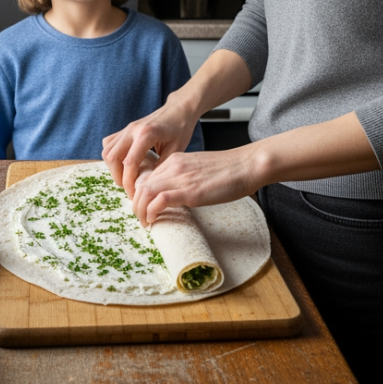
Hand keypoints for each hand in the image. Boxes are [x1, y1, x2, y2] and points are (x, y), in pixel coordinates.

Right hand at [102, 99, 199, 197]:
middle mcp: (132, 130)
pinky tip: (123, 164)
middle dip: (117, 176)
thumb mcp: (175, 151)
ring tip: (125, 177)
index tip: (134, 193)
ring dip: (112, 167)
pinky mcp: (125, 129)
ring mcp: (126, 128)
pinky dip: (112, 156)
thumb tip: (148, 186)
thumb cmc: (180, 129)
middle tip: (129, 187)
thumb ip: (161, 167)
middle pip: (112, 157)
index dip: (129, 181)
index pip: (130, 162)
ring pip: (107, 150)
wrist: (178, 110)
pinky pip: (109, 144)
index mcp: (146, 134)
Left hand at [130, 148, 264, 225]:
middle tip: (140, 218)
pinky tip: (153, 220)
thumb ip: (184, 179)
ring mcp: (180, 178)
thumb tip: (175, 197)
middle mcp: (173, 166)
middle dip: (136, 204)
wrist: (246, 165)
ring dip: (140, 210)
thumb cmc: (228, 170)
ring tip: (145, 223)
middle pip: (141, 185)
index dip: (140, 194)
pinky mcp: (190, 191)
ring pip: (145, 192)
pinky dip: (151, 212)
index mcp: (175, 160)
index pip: (146, 176)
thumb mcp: (198, 170)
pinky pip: (160, 200)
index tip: (143, 207)